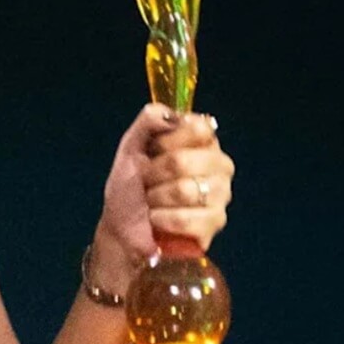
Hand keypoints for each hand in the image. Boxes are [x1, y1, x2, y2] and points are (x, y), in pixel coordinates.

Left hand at [97, 103, 234, 267]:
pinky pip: (186, 219)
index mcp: (203, 141)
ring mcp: (221, 195)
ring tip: (153, 202)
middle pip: (184, 161)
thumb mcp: (132, 146)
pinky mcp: (215, 223)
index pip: (199, 128)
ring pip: (185, 190)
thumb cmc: (131, 185)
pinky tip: (159, 220)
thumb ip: (150, 120)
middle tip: (147, 182)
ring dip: (156, 198)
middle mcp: (219, 165)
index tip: (152, 151)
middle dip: (154, 174)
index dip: (167, 141)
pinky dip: (162, 220)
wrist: (122, 226)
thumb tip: (172, 116)